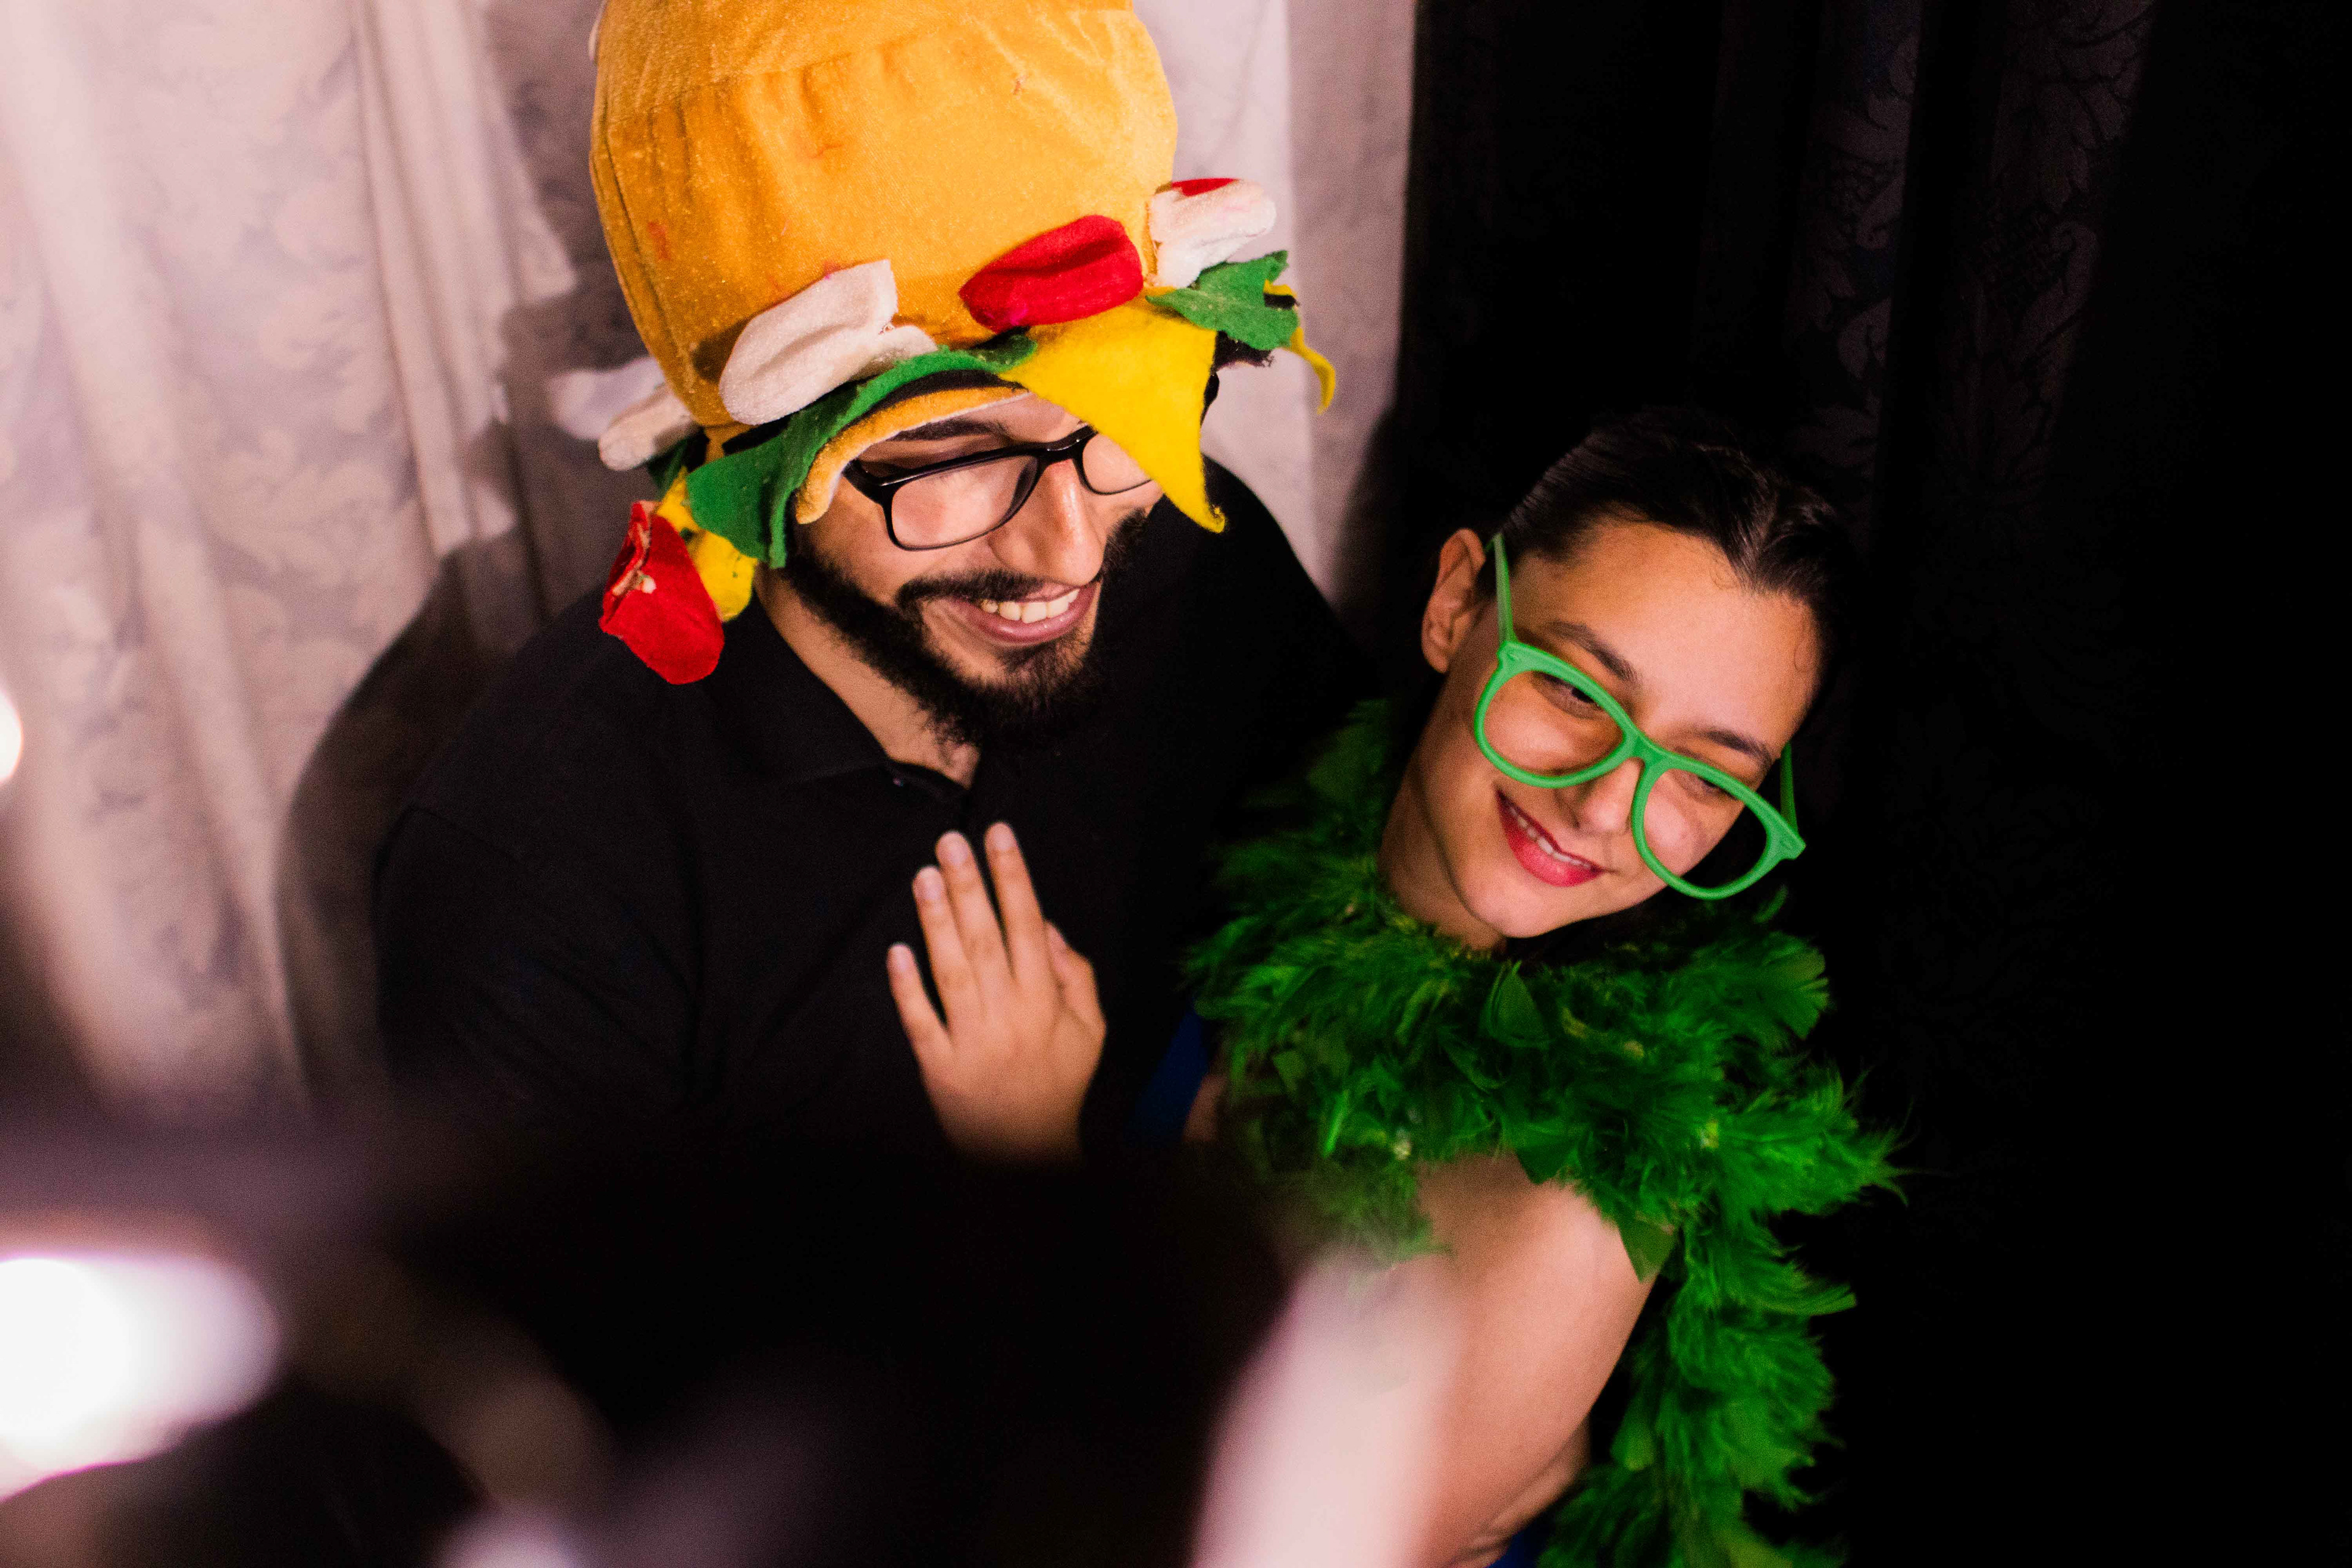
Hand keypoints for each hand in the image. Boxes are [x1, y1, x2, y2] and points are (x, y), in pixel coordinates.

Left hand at [886, 822, 1104, 1160]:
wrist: (1028, 1155)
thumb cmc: (1060, 1086)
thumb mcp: (1090, 1033)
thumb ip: (1077, 978)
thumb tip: (1050, 928)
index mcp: (1046, 1002)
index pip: (1028, 926)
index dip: (1014, 878)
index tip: (999, 837)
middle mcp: (1009, 1015)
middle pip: (986, 940)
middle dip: (969, 886)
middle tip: (950, 842)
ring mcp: (972, 1041)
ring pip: (951, 971)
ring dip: (937, 922)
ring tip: (924, 876)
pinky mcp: (940, 1068)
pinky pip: (920, 1022)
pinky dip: (906, 988)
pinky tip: (896, 951)